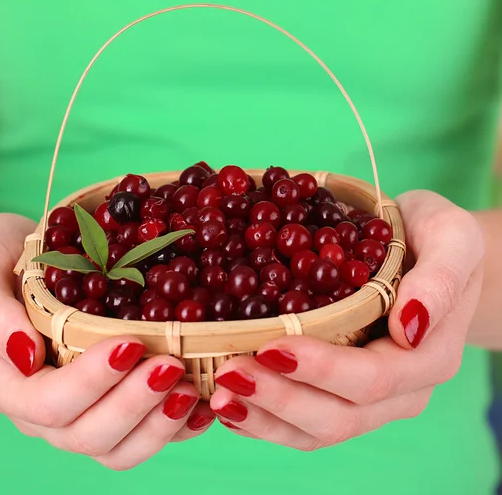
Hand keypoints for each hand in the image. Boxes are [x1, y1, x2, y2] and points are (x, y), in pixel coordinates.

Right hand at [0, 214, 213, 469]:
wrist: (7, 268)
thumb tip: (26, 354)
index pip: (46, 402)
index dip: (91, 382)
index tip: (130, 345)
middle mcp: (34, 410)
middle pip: (84, 435)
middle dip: (133, 405)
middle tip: (172, 367)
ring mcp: (69, 413)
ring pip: (113, 448)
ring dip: (156, 426)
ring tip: (190, 390)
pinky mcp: (100, 404)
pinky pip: (135, 436)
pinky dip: (170, 429)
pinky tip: (200, 404)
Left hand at [208, 190, 483, 448]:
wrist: (429, 259)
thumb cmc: (435, 241)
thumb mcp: (452, 239)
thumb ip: (440, 279)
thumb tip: (408, 326)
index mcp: (427, 357)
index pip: (372, 378)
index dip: (321, 369)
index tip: (271, 347)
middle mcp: (400, 392)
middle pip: (338, 416)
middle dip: (279, 398)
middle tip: (226, 372)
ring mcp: (368, 402)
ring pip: (315, 431)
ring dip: (263, 417)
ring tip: (217, 397)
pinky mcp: (339, 397)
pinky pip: (302, 425)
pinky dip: (263, 421)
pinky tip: (228, 406)